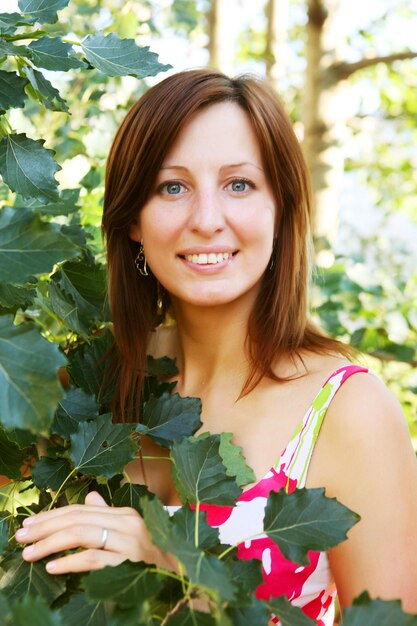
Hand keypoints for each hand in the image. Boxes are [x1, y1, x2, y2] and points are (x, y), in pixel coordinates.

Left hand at [15, 491, 162, 573]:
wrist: (183, 570)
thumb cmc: (155, 552)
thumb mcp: (131, 529)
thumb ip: (109, 514)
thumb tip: (90, 498)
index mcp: (123, 513)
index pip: (81, 509)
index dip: (52, 515)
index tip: (29, 523)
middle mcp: (126, 521)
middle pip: (78, 518)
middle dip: (46, 527)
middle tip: (21, 536)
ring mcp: (129, 540)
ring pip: (83, 534)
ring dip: (51, 543)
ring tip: (29, 552)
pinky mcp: (130, 561)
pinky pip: (95, 558)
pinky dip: (71, 561)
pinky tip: (53, 565)